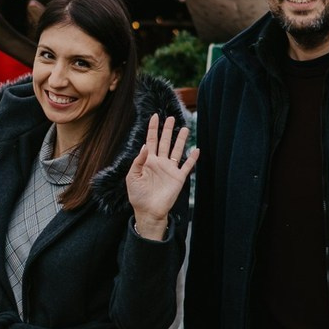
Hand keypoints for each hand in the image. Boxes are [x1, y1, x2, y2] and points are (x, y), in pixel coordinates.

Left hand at [125, 115, 197, 239]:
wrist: (148, 211)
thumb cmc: (138, 195)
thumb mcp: (132, 177)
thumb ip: (138, 161)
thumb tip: (145, 146)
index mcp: (148, 161)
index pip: (150, 141)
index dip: (152, 129)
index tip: (155, 116)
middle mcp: (160, 163)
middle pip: (165, 142)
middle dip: (167, 130)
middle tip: (170, 118)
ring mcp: (170, 169)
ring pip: (177, 150)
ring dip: (181, 140)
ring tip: (185, 128)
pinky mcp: (178, 178)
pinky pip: (187, 166)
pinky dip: (192, 158)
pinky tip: (196, 149)